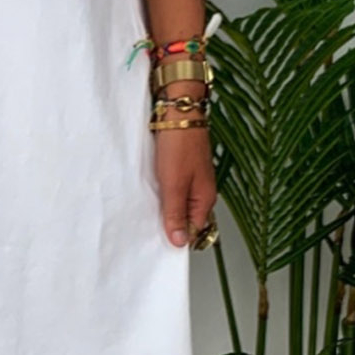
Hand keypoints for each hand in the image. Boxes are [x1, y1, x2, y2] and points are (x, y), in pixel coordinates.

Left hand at [154, 120, 216, 248]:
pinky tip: (152, 191)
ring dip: (165, 207)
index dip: (178, 236)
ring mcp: (193, 180)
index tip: (160, 239)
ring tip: (150, 206)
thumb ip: (175, 214)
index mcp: (205, 199)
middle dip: (170, 223)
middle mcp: (202, 192)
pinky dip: (163, 193)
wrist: (179, 112)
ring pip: (179, 203)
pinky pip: (173, 189)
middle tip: (151, 222)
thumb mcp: (174, 185)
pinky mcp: (183, 169)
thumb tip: (180, 241)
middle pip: (186, 218)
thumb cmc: (180, 145)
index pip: (194, 231)